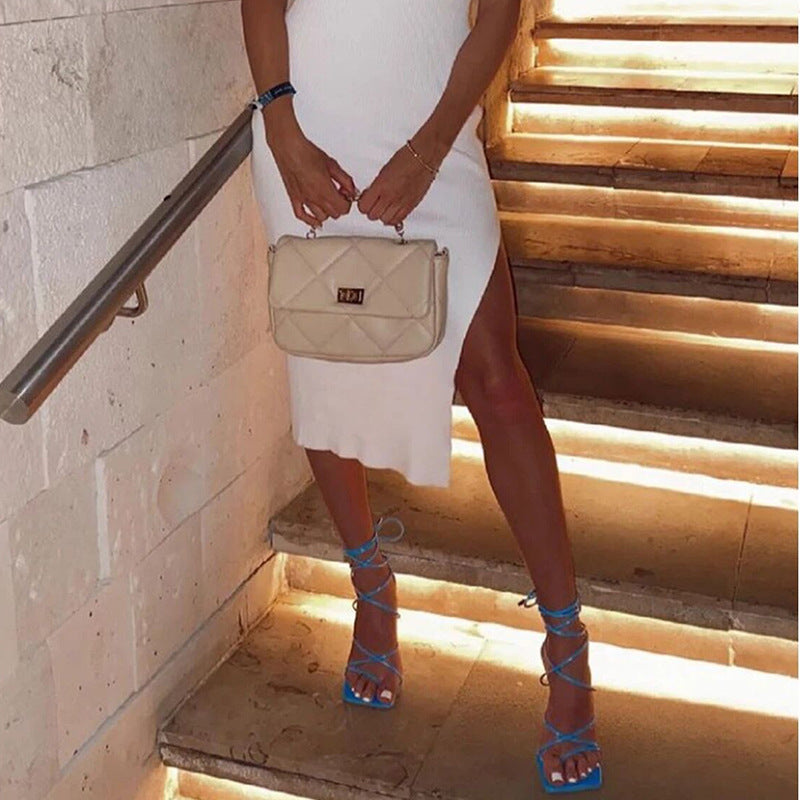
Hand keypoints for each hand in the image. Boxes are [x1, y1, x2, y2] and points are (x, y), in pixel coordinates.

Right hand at [265, 112, 356, 228]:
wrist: (289, 148)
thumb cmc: (307, 153)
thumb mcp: (333, 165)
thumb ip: (345, 179)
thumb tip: (351, 189)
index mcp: (325, 190)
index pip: (343, 208)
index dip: (347, 202)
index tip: (346, 195)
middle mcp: (314, 198)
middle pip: (334, 214)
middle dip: (338, 206)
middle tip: (337, 195)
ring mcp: (304, 200)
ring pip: (321, 217)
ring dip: (327, 211)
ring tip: (327, 201)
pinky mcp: (294, 198)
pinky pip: (302, 216)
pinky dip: (310, 220)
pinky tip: (315, 220)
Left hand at [357, 138, 440, 226]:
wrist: (424, 157)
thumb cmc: (405, 159)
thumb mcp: (383, 171)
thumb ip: (375, 186)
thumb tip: (369, 196)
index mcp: (381, 185)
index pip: (363, 206)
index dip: (363, 204)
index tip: (365, 200)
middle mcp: (390, 196)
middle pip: (372, 216)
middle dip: (372, 210)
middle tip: (375, 203)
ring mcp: (401, 203)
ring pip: (384, 220)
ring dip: (382, 215)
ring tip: (385, 207)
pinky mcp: (411, 206)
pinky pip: (397, 220)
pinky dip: (393, 218)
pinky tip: (393, 211)